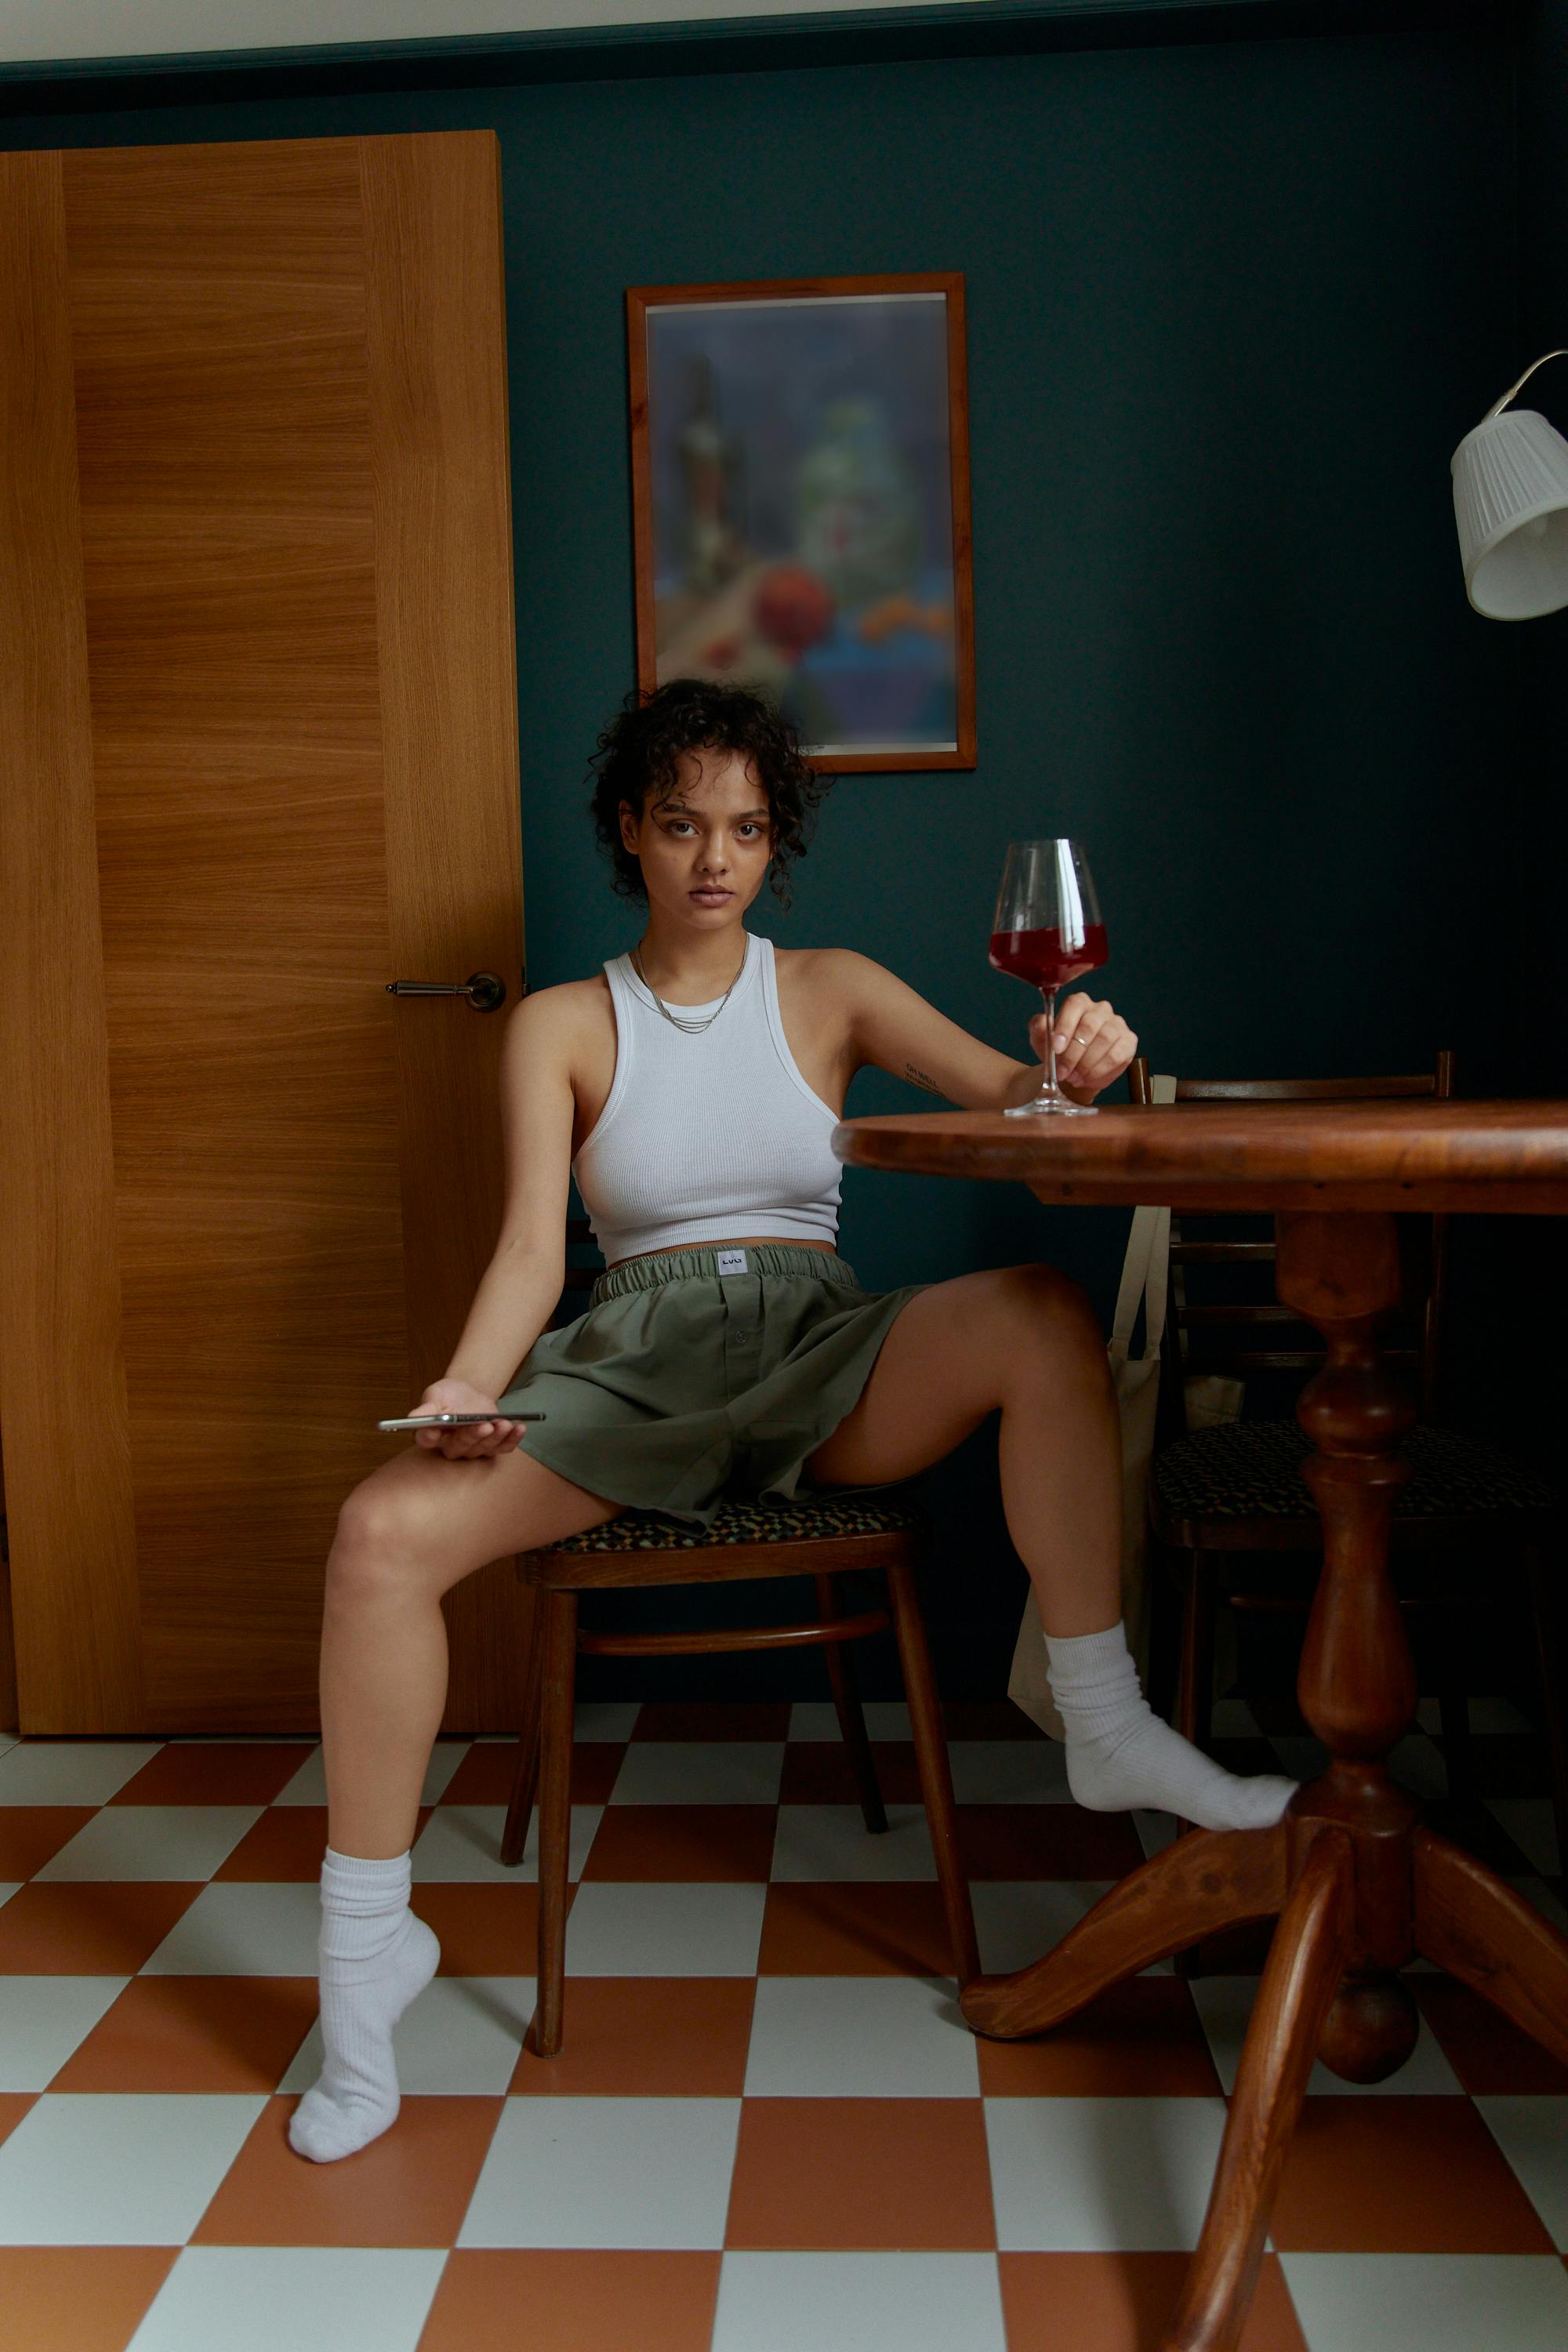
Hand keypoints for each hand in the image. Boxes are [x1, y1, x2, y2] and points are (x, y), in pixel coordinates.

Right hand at [407, 1377, 525, 1460]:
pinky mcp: (491, 1445)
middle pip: (459, 1446)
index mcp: (431, 1434)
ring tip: (504, 1423)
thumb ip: (427, 1407)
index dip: (430, 1437)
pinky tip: (519, 1428)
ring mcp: (472, 1448)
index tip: (433, 1432)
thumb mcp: (436, 1395)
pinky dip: (512, 1440)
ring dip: (495, 1437)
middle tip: (484, 1425)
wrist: (469, 1394)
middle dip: (473, 1436)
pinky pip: (502, 1448)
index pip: (427, 1439)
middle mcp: (451, 1446)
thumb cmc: (449, 1396)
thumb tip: (413, 1417)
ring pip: (483, 1448)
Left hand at [1029, 994, 1136, 1101]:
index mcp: (1079, 1003)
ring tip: (1074, 1078)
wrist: (1073, 1069)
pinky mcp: (1128, 1041)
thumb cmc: (1058, 1050)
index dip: (1065, 1027)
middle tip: (1062, 1073)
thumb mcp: (1041, 1039)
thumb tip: (1043, 1022)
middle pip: (1089, 1025)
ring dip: (1087, 1064)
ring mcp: (1117, 1024)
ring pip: (1105, 1040)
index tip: (1056, 1049)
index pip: (1074, 1005)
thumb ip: (1039, 1028)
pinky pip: (1116, 1055)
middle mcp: (1100, 1009)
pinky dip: (1100, 1071)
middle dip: (1073, 1053)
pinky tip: (1088, 1079)